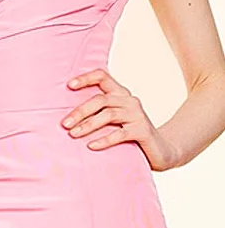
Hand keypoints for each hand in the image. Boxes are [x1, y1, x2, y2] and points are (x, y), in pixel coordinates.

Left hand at [61, 69, 175, 171]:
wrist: (161, 151)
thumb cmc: (131, 135)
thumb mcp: (116, 120)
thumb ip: (99, 113)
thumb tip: (69, 117)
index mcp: (121, 94)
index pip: (103, 76)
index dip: (86, 78)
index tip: (69, 85)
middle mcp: (130, 100)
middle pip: (101, 99)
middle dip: (80, 111)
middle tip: (65, 124)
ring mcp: (137, 115)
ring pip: (108, 115)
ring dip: (88, 125)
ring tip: (73, 134)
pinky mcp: (142, 131)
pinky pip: (119, 134)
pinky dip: (104, 140)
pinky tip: (91, 146)